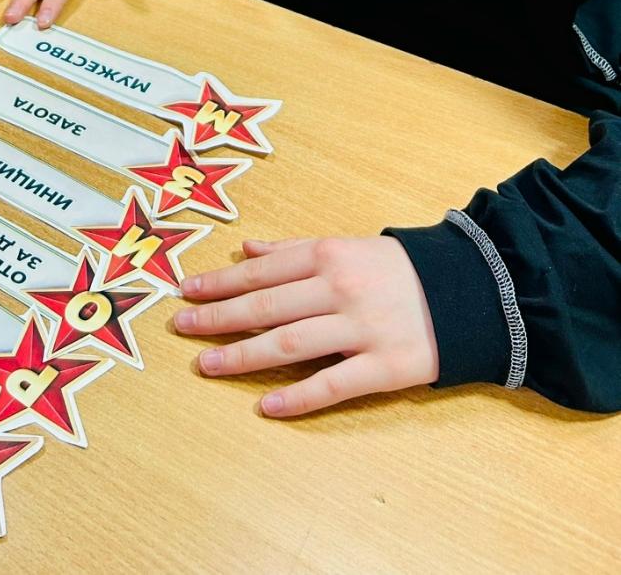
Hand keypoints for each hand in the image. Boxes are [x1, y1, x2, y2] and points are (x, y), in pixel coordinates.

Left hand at [174, 236, 438, 416]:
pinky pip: (332, 385)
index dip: (219, 282)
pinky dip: (296, 397)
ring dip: (242, 356)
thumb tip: (246, 249)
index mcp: (327, 256)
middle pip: (265, 306)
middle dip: (218, 318)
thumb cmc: (397, 269)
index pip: (260, 271)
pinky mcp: (384, 367)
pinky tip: (266, 406)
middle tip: (182, 329)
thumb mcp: (345, 246)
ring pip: (288, 344)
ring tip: (207, 364)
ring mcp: (360, 329)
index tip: (185, 292)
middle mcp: (338, 289)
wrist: (469, 290)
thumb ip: (293, 250)